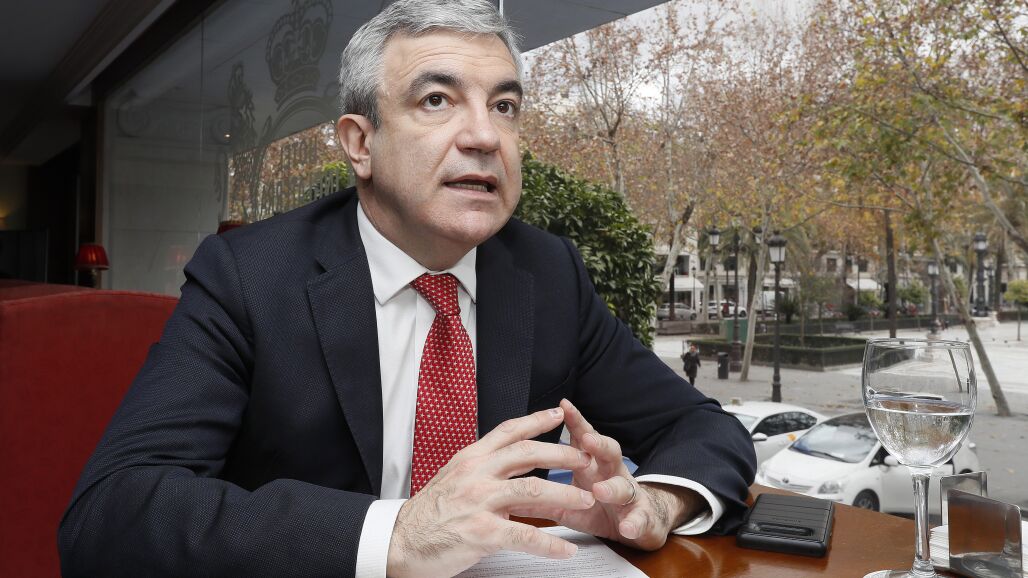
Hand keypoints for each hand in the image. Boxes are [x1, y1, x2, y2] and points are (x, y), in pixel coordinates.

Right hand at [386, 407, 596, 577]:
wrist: (400, 541)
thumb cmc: (427, 514)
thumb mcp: (453, 478)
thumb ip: (481, 469)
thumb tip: (510, 465)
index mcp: (471, 459)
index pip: (509, 431)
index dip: (536, 421)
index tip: (558, 415)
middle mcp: (477, 474)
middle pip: (528, 454)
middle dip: (562, 454)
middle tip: (584, 458)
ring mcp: (480, 502)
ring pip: (533, 490)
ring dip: (566, 495)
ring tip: (587, 501)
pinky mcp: (482, 532)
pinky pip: (525, 536)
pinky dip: (550, 544)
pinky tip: (565, 550)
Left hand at [513, 399, 704, 550]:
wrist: (638, 525)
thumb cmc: (600, 508)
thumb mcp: (569, 503)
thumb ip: (544, 497)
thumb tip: (509, 495)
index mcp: (593, 466)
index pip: (584, 439)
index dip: (575, 422)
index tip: (563, 406)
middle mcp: (612, 474)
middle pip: (609, 452)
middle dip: (598, 444)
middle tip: (586, 440)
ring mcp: (628, 495)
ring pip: (624, 485)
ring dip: (612, 487)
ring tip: (600, 491)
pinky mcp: (642, 518)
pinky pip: (639, 519)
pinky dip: (634, 523)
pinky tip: (627, 527)